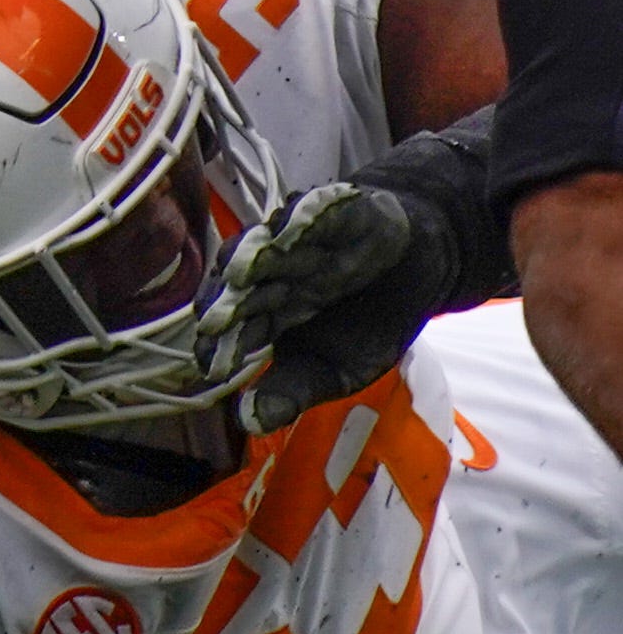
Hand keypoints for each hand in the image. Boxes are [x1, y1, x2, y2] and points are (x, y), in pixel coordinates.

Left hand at [218, 116, 502, 432]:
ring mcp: (297, 242)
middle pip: (241, 289)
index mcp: (264, 313)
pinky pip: (314, 210)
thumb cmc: (368, 324)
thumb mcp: (337, 371)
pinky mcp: (332, 212)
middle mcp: (270, 275)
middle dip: (228, 303)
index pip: (233, 330)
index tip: (212, 367)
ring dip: (253, 256)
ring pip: (265, 246)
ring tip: (242, 271)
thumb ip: (292, 392)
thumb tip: (248, 422)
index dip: (223, 346)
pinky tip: (292, 225)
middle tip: (215, 321)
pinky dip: (304, 216)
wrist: (420, 273)